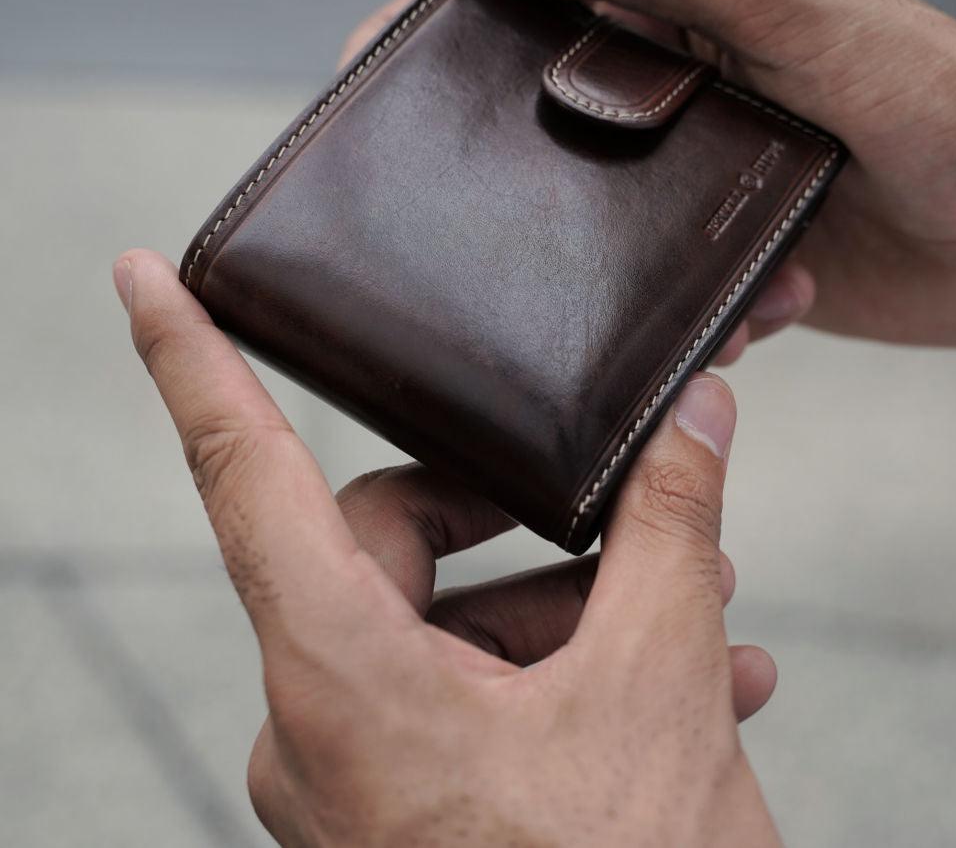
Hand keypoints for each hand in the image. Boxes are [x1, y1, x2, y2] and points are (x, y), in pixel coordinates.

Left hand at [114, 250, 779, 845]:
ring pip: (445, 623)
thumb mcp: (660, 686)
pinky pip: (465, 691)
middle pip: (389, 542)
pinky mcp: (402, 804)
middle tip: (620, 515)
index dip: (187, 360)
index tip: (140, 279)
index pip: (242, 472)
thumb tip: (695, 415)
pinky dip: (557, 667)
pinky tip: (686, 677)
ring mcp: (355, 773)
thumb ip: (671, 528)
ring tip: (695, 608)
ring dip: (568, 604)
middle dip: (516, 522)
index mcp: (336, 677)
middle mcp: (318, 723)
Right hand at [445, 0, 955, 348]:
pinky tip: (762, 313)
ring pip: (594, 241)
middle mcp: (672, 108)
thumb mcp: (782, 3)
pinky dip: (695, 323)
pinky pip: (664, 307)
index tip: (364, 86)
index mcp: (669, 23)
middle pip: (539, 136)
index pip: (522, 12)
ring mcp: (697, 195)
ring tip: (682, 292)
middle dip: (503, 182)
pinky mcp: (732, 271)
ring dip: (612, 276)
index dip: (437, 40)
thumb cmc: (937, 97)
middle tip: (462, 231)